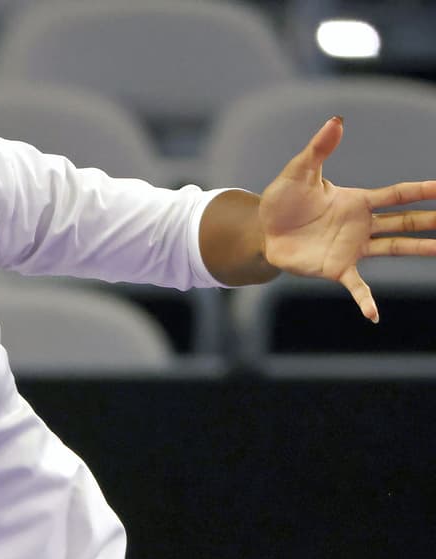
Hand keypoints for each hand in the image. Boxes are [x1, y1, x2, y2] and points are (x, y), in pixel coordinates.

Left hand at [259, 115, 435, 322]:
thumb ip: (319, 149)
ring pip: (395, 249)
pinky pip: (357, 286)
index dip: (423, 191)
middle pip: (406, 222)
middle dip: (432, 221)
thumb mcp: (299, 172)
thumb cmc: (282, 201)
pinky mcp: (337, 268)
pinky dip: (366, 300)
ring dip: (420, 250)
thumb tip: (337, 120)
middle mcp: (362, 225)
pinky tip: (374, 315)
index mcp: (357, 201)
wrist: (262, 231)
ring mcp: (352, 248)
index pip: (398, 194)